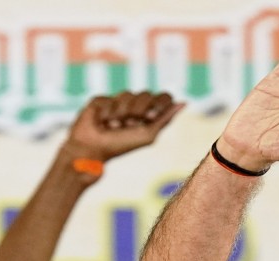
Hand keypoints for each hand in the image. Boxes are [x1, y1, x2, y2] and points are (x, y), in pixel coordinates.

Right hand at [63, 91, 182, 162]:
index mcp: (149, 113)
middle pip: (147, 94)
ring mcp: (118, 101)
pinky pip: (111, 98)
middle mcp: (135, 105)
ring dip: (122, 114)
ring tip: (114, 126)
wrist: (94, 148)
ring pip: (128, 94)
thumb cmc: (123, 144)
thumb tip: (184, 102)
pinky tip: (102, 122)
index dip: (159, 104)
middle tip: (130, 124)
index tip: (150, 117)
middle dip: (139, 111)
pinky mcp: (101, 99)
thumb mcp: (149, 134)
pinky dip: (108, 113)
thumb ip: (165, 118)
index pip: (163, 96)